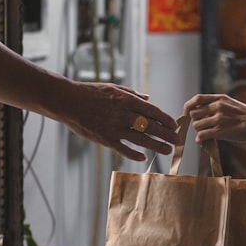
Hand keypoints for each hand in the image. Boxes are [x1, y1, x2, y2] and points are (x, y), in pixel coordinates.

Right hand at [58, 82, 179, 160]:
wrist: (68, 101)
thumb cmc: (91, 93)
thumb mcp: (114, 88)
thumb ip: (133, 94)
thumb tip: (148, 99)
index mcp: (127, 100)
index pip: (152, 111)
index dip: (166, 119)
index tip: (175, 125)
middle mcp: (123, 114)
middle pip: (151, 126)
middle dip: (166, 134)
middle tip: (178, 140)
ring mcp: (114, 127)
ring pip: (141, 139)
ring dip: (156, 145)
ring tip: (168, 150)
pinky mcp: (104, 138)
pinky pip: (122, 148)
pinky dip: (133, 154)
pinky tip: (143, 157)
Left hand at [183, 94, 245, 143]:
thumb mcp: (231, 103)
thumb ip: (217, 105)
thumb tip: (202, 112)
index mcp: (219, 99)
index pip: (197, 99)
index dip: (188, 107)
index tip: (186, 113)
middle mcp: (217, 107)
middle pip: (194, 113)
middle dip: (195, 121)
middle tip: (202, 126)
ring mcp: (219, 119)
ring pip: (196, 125)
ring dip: (198, 131)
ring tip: (206, 133)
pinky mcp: (220, 131)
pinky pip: (202, 135)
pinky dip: (200, 139)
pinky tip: (203, 140)